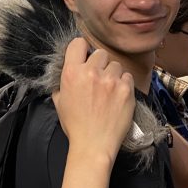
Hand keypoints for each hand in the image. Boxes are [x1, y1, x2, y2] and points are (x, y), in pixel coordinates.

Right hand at [53, 38, 134, 169]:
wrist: (93, 144)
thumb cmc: (76, 126)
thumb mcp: (60, 102)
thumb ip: (63, 83)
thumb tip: (69, 74)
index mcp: (71, 73)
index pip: (78, 43)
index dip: (82, 49)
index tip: (85, 56)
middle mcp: (91, 72)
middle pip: (100, 53)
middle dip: (100, 64)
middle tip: (99, 78)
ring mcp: (110, 80)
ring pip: (116, 65)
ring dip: (113, 74)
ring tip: (109, 90)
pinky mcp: (126, 89)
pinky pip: (127, 77)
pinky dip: (124, 84)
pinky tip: (118, 96)